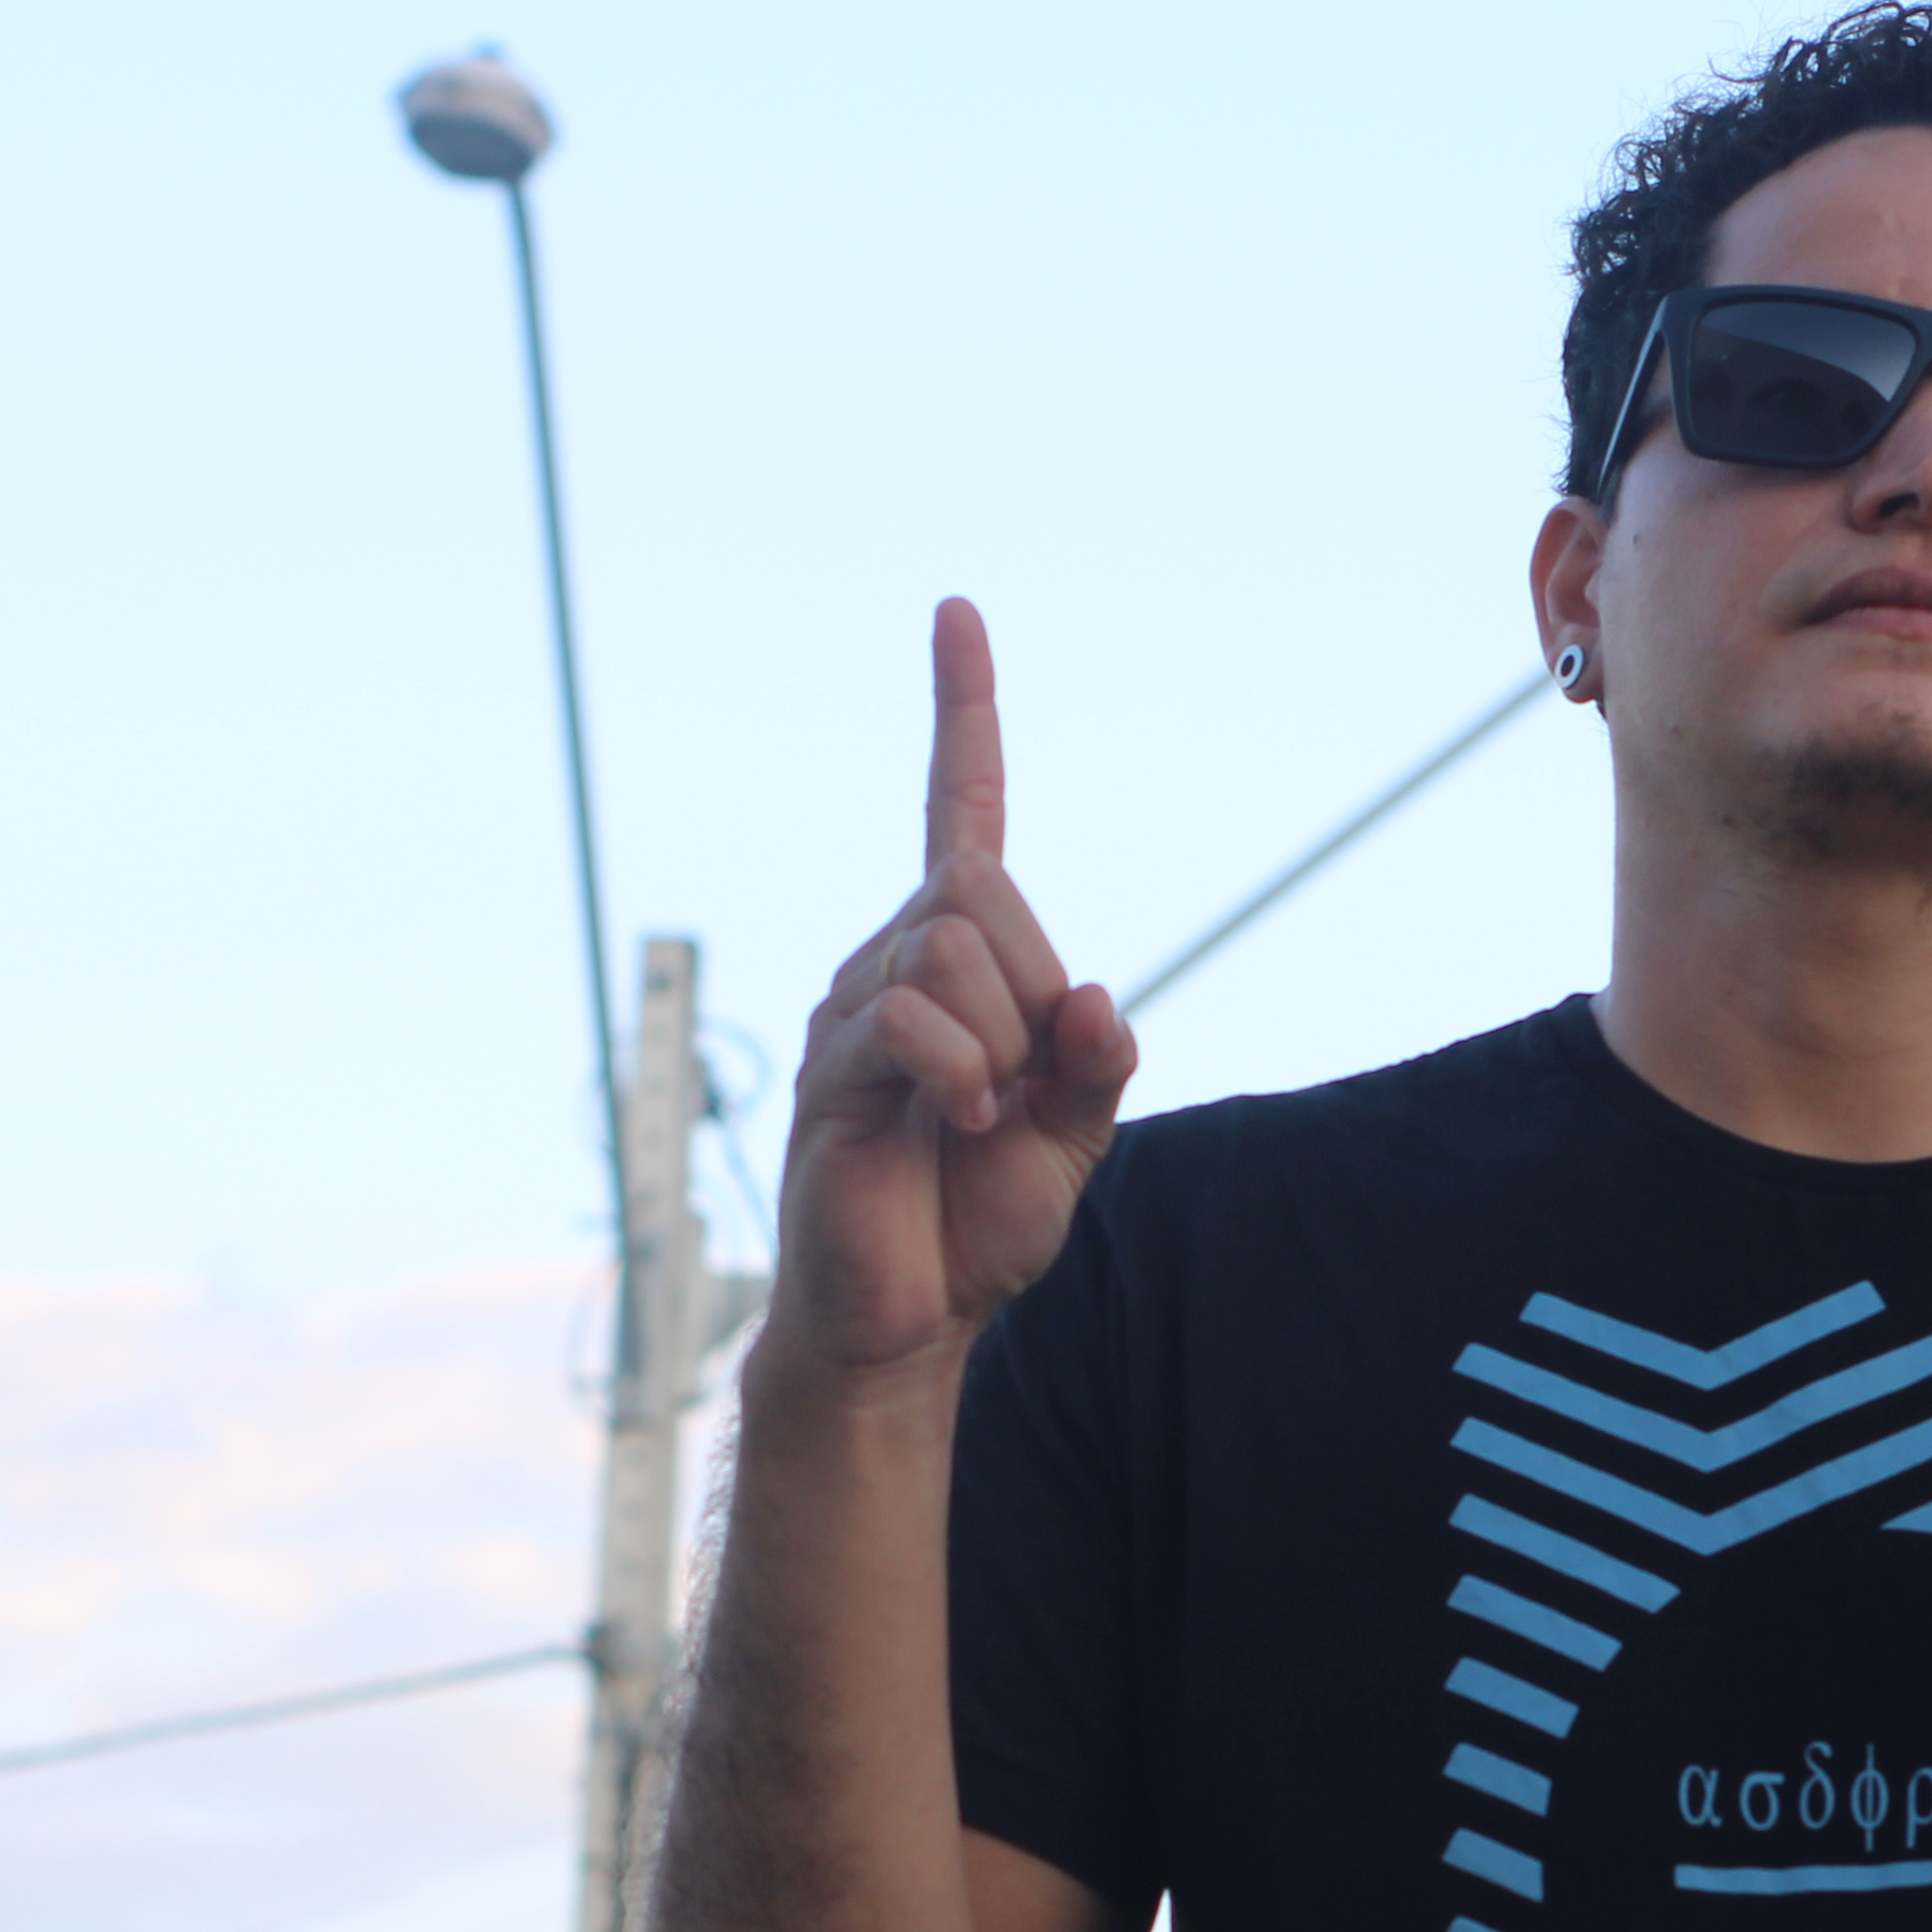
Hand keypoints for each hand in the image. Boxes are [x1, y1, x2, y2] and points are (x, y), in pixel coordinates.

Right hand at [771, 599, 1136, 1378]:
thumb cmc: (980, 1220)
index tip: (956, 615)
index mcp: (956, 960)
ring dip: (998, 1043)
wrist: (910, 1316)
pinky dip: (961, 1071)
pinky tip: (964, 1122)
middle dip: (1031, 986)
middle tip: (1019, 1085)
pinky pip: (909, 1020)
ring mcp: (853, 1010)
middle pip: (978, 887)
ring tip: (980, 1119)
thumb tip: (1096, 995)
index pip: (962, 812)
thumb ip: (1098, 1061)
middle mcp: (892, 962)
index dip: (964, 716)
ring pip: (949, 947)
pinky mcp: (832, 1068)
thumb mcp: (1076, 1136)